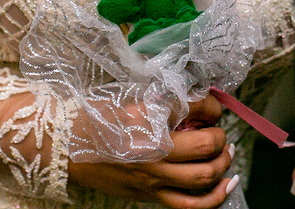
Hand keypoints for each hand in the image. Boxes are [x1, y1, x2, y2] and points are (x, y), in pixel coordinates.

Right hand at [68, 96, 239, 207]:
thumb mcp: (130, 97)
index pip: (194, 109)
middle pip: (206, 146)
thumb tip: (198, 102)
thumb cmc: (97, 116)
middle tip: (217, 130)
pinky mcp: (149, 195)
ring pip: (203, 178)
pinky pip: (189, 205)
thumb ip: (165, 99)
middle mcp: (152, 151)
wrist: (67, 146)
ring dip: (223, 164)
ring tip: (226, 154)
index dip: (211, 106)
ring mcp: (151, 178)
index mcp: (146, 120)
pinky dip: (214, 197)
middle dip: (220, 137)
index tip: (211, 106)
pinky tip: (227, 185)